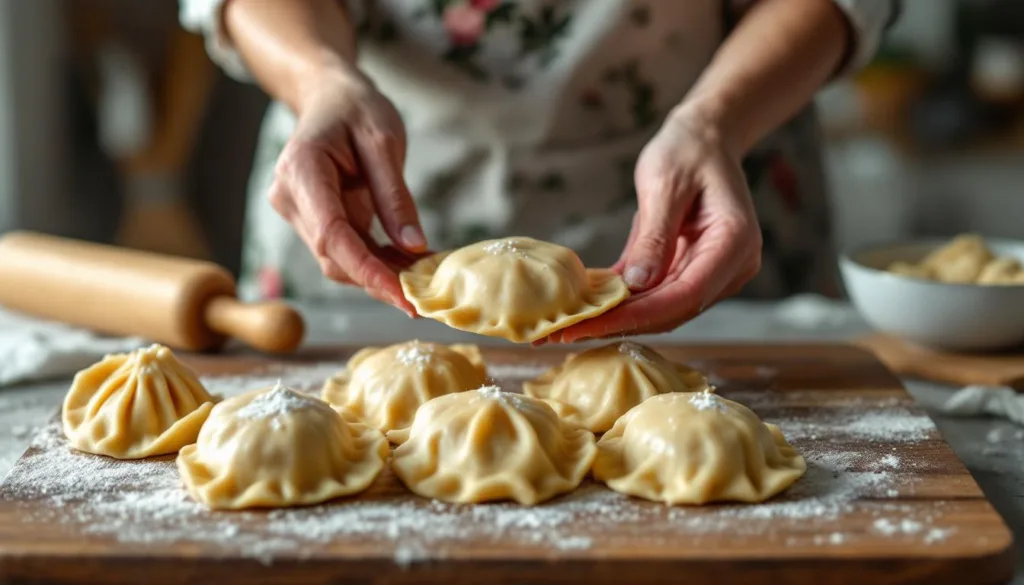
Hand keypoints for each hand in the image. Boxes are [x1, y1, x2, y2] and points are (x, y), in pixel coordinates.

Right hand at [268, 68, 427, 314]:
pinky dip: (376, 262)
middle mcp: (290, 197)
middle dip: (379, 279)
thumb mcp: (384, 141)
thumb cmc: (356, 108)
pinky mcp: (314, 221)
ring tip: (423, 280)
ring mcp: (299, 213)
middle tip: (425, 296)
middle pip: (333, 256)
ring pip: (338, 260)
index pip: (331, 235)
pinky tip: (408, 266)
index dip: (366, 270)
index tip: (402, 294)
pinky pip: (346, 251)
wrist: (330, 97)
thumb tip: (413, 246)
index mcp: (301, 170)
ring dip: (380, 274)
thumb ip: (395, 195)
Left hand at [544, 107, 761, 342]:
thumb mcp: (665, 185)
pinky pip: (657, 295)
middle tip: (564, 331)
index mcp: (734, 242)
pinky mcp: (694, 272)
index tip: (590, 323)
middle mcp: (732, 266)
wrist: (704, 140)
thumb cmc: (687, 151)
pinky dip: (624, 302)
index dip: (637, 314)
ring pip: (664, 309)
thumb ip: (654, 236)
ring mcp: (716, 273)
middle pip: (674, 309)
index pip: (686, 295)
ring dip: (618, 317)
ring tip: (568, 325)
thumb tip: (636, 285)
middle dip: (620, 322)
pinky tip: (587, 307)